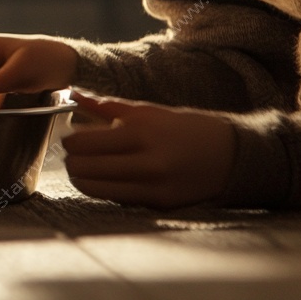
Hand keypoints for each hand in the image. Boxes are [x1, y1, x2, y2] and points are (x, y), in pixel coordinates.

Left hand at [63, 92, 235, 208]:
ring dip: (82, 178)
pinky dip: (103, 189)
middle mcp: (146, 163)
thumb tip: (73, 95)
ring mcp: (152, 187)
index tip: (70, 138)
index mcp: (141, 134)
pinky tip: (107, 178)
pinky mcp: (157, 204)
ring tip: (84, 168)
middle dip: (72, 161)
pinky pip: (115, 198)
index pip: (83, 144)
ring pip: (93, 189)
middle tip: (74, 154)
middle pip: (83, 169)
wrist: (230, 155)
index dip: (69, 142)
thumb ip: (107, 106)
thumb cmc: (185, 128)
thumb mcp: (148, 111)